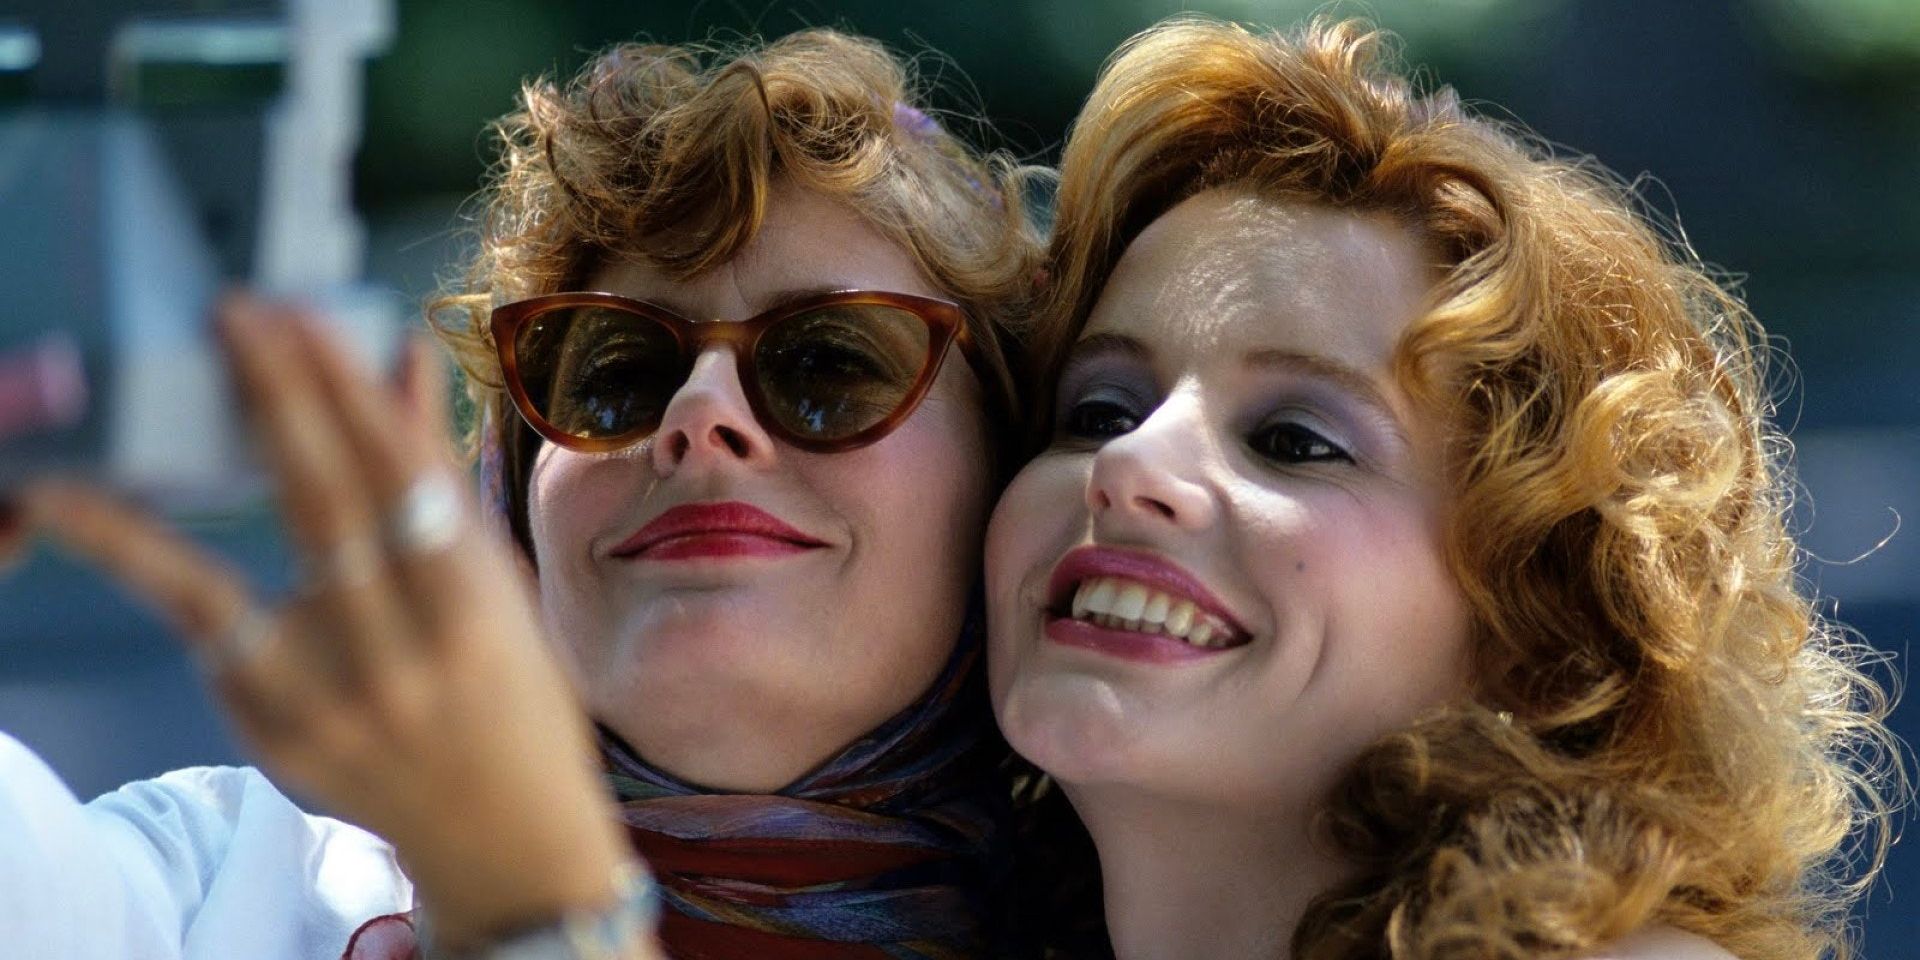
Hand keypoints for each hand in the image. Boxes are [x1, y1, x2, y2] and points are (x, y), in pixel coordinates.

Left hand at [16, 296, 647, 951]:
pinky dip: (148, 566)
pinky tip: (79, 510)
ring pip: (228, 584)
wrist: (502, 831)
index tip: (304, 319)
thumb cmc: (513, 689)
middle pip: (326, 511)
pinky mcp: (272, 735)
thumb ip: (438, 470)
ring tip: (113, 420)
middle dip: (278, 402)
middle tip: (232, 315)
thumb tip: (408, 354)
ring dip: (161, 496)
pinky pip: (208, 635)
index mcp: (472, 610)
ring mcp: (328, 706)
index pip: (402, 478)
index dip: (349, 392)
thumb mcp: (496, 582)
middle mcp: (400, 657)